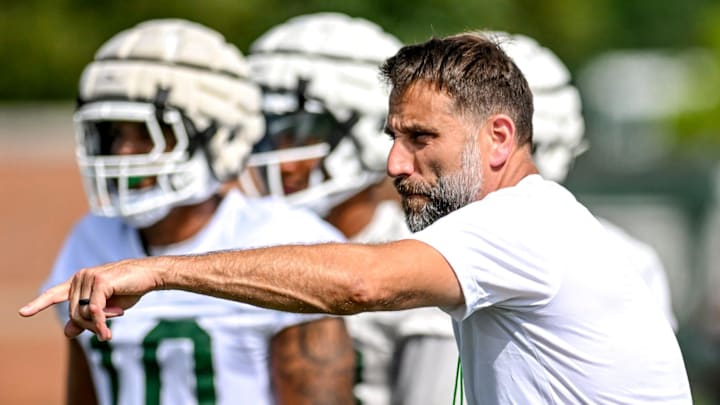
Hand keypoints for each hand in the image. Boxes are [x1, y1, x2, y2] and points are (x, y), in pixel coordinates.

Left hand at [19, 257, 165, 340]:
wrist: (151, 275)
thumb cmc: (129, 289)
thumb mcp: (107, 308)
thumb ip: (87, 318)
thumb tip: (67, 332)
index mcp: (79, 282)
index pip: (55, 294)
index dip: (39, 304)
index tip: (23, 313)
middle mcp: (80, 277)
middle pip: (73, 313)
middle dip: (88, 327)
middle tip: (104, 331)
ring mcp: (89, 277)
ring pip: (81, 314)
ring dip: (96, 327)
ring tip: (109, 328)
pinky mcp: (100, 282)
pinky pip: (93, 311)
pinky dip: (100, 324)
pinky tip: (107, 334)